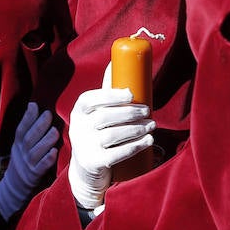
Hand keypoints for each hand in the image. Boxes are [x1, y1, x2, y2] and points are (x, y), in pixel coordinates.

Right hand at [0, 102, 58, 220]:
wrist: (14, 187)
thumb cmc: (23, 160)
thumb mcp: (20, 145)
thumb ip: (28, 129)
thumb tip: (34, 106)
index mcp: (18, 144)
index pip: (21, 129)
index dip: (27, 117)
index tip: (35, 105)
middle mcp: (22, 153)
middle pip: (29, 138)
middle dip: (38, 125)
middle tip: (48, 114)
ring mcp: (28, 164)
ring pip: (35, 152)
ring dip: (45, 141)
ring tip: (55, 131)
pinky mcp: (35, 175)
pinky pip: (41, 167)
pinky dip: (47, 159)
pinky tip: (54, 152)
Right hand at [67, 63, 154, 209]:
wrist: (87, 168)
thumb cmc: (97, 131)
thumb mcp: (96, 111)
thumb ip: (106, 89)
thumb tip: (114, 61)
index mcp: (78, 111)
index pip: (89, 99)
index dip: (110, 95)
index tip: (131, 93)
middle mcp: (78, 128)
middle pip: (105, 117)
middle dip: (130, 112)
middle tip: (148, 111)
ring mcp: (85, 147)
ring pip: (113, 135)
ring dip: (137, 129)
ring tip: (152, 125)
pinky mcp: (95, 163)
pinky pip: (117, 154)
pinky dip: (135, 146)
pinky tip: (148, 140)